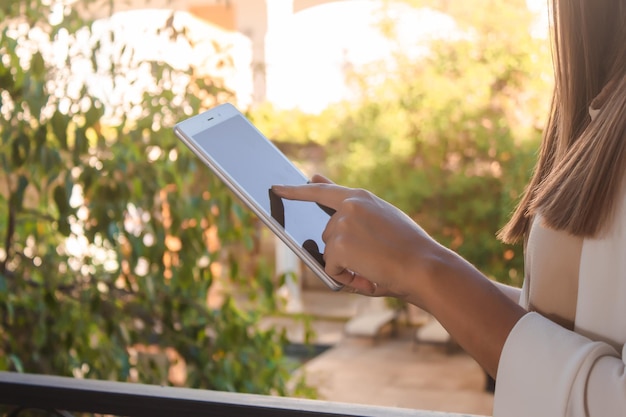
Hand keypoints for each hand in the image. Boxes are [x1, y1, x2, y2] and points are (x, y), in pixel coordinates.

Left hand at [272, 175, 444, 303]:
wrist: (426, 267)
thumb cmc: (410, 247)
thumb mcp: (382, 217)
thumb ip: (350, 203)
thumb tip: (314, 179)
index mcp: (360, 197)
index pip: (320, 192)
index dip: (296, 191)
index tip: (276, 188)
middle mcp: (348, 206)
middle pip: (327, 235)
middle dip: (344, 251)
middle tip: (375, 258)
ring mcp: (341, 225)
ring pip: (329, 253)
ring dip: (347, 265)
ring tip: (377, 266)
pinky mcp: (338, 246)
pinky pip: (331, 269)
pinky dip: (346, 278)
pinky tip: (369, 275)